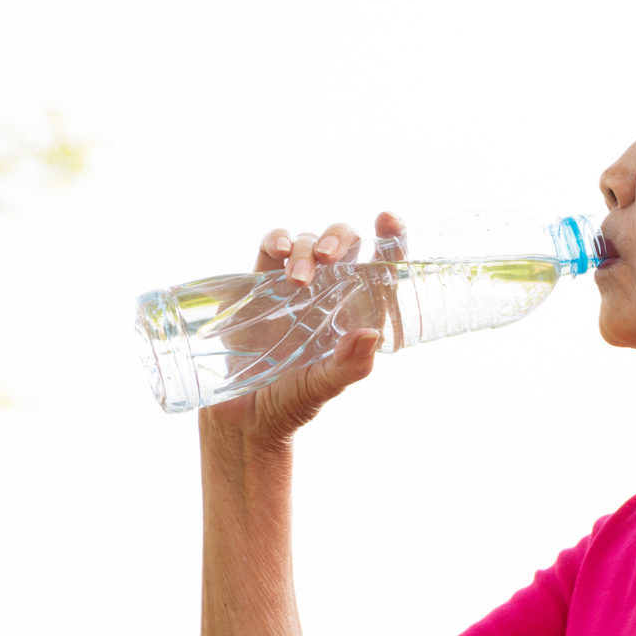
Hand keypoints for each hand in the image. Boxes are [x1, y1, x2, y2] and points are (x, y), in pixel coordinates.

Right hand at [200, 214, 406, 441]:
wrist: (243, 415)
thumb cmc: (293, 401)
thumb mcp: (324, 386)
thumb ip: (349, 365)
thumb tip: (370, 334)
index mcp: (357, 311)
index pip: (383, 266)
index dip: (392, 238)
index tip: (388, 220)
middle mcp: (329, 292)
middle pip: (344, 243)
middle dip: (340, 237)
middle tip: (330, 256)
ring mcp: (293, 285)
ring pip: (307, 241)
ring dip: (305, 248)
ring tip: (298, 280)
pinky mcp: (258, 284)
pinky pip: (269, 247)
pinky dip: (275, 240)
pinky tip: (276, 251)